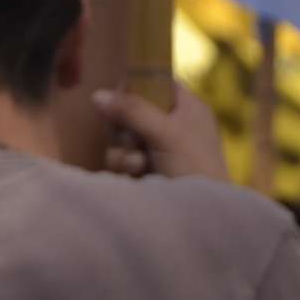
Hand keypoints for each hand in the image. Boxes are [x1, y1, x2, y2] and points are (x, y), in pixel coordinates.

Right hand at [94, 85, 231, 182]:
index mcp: (190, 108)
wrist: (202, 216)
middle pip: (133, 111)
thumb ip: (131, 110)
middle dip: (126, 127)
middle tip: (132, 137)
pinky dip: (126, 165)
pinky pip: (123, 159)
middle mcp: (176, 126)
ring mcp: (161, 150)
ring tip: (139, 163)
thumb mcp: (165, 131)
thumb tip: (97, 95)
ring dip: (125, 150)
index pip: (159, 83)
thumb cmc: (192, 166)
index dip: (137, 86)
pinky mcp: (149, 172)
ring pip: (124, 137)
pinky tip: (137, 174)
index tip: (121, 95)